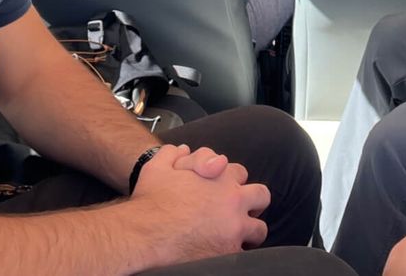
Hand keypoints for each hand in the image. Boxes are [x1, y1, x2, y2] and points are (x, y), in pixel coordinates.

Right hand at [130, 143, 270, 263]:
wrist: (144, 234)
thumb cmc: (150, 202)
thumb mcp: (157, 167)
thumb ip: (172, 154)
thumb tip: (183, 150)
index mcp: (221, 177)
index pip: (240, 173)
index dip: (232, 181)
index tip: (225, 191)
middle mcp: (233, 201)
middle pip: (261, 197)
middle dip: (254, 204)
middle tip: (241, 213)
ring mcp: (234, 228)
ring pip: (259, 229)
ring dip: (250, 231)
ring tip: (238, 236)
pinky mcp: (228, 253)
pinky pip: (245, 254)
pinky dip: (237, 253)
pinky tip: (225, 253)